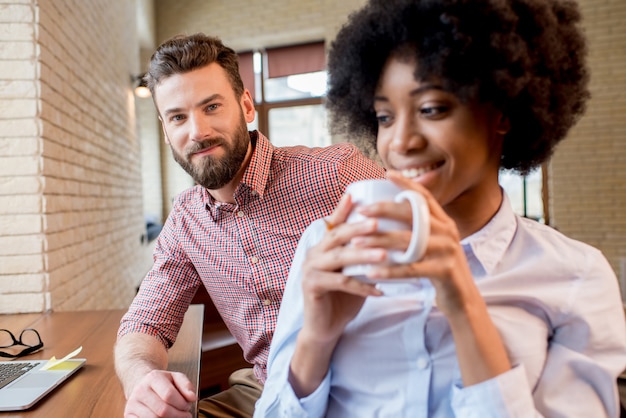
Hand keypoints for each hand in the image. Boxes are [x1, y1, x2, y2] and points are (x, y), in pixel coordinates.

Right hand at [124, 370, 196, 417]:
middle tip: (184, 415)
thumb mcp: (176, 377)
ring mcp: (132, 404)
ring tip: (175, 416)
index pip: (169, 395)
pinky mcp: (128, 415)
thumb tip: (192, 397)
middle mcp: (140, 390)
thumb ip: (186, 385)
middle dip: (178, 415)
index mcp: (153, 378)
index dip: (182, 404)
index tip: (187, 406)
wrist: (141, 384)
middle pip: (163, 410)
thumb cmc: (162, 383)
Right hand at [299, 193, 386, 344]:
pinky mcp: (312, 286)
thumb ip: (363, 253)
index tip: (354, 194)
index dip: (342, 208)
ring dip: (363, 255)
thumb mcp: (355, 270)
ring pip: (339, 257)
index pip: (334, 223)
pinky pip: (340, 282)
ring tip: (384, 254)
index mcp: (323, 246)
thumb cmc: (344, 297)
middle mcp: (314, 253)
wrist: (325, 327)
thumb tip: (392, 237)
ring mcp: (310, 269)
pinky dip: (361, 286)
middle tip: (377, 223)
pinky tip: (379, 289)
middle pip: (337, 235)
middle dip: (358, 228)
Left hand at [357, 170, 478, 315]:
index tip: (386, 173)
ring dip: (378, 241)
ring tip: (356, 243)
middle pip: (413, 214)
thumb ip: (418, 230)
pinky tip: (370, 272)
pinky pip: (411, 269)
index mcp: (444, 222)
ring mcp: (448, 250)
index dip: (406, 183)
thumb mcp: (433, 245)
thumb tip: (389, 216)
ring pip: (408, 241)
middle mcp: (448, 231)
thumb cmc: (439, 271)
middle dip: (384, 210)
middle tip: (361, 211)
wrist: (463, 300)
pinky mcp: (445, 270)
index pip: (424, 196)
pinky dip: (389, 270)